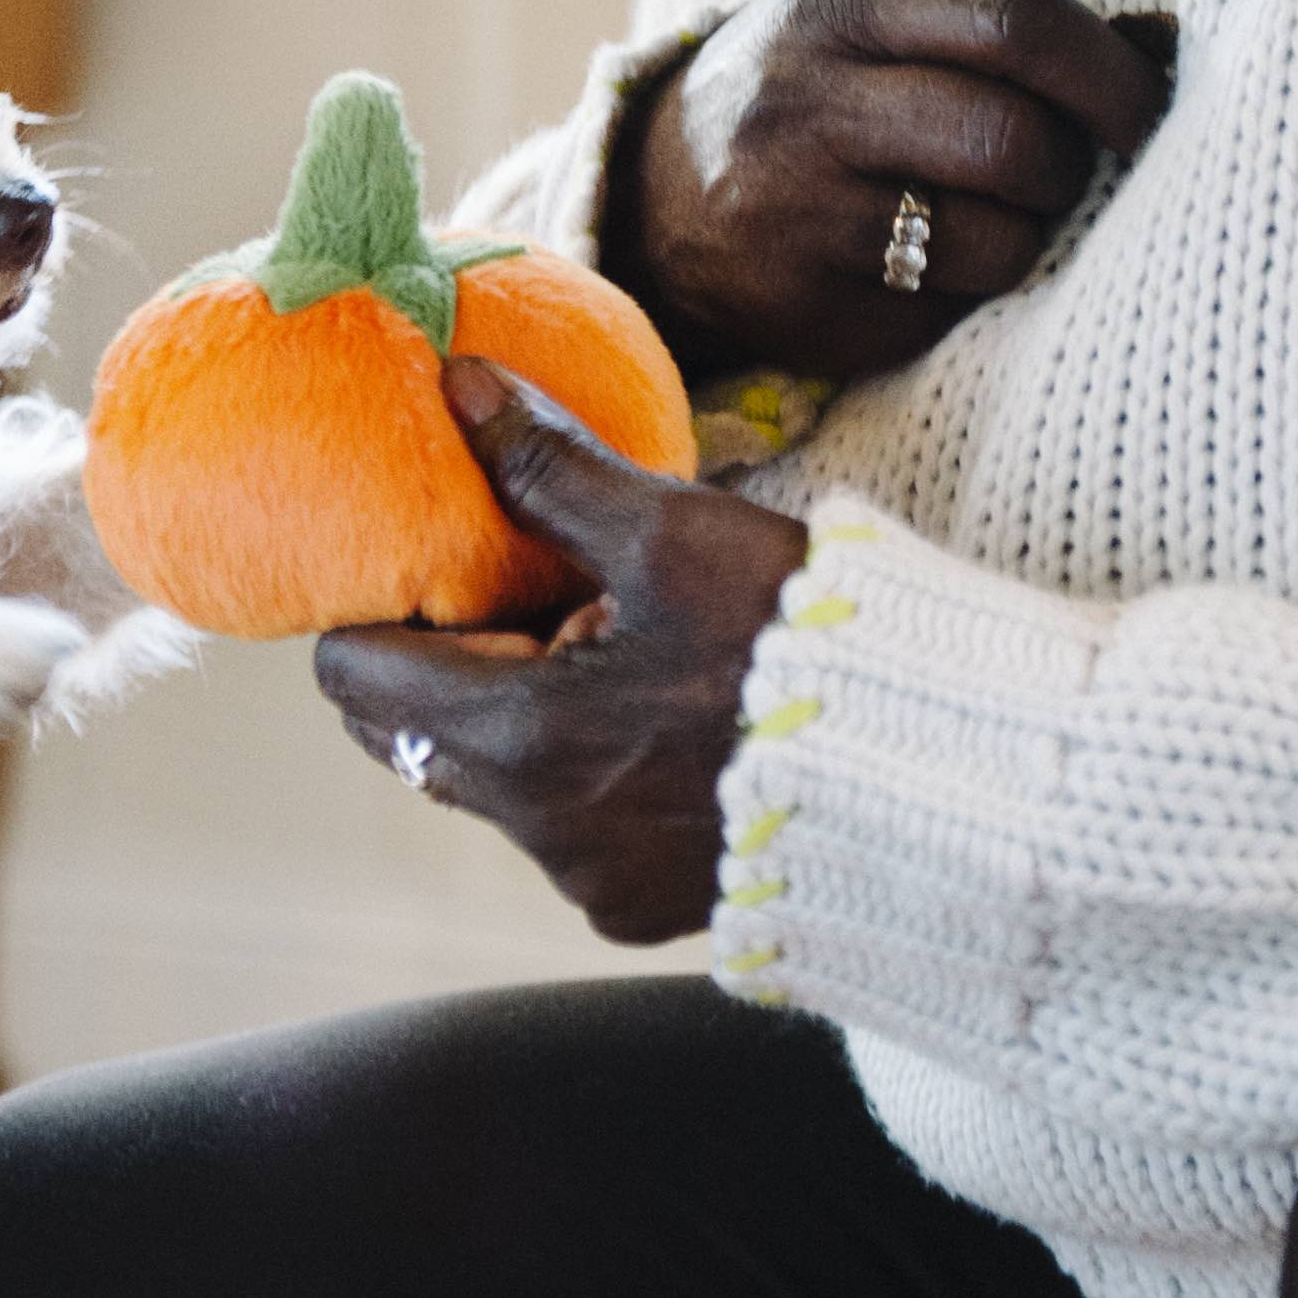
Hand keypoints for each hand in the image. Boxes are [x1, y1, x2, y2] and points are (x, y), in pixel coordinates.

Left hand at [314, 358, 809, 942]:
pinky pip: (570, 833)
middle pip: (411, 737)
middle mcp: (535, 833)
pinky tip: (667, 722)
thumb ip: (547, 466)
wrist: (941, 783)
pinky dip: (587, 775)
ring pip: (492, 787)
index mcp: (517, 739)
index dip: (378, 610)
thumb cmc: (803, 645)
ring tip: (621, 653)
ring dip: (521, 719)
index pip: (355, 679)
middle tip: (528, 598)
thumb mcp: (672, 536)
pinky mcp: (645, 911)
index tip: (436, 566)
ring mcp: (591, 883)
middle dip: (445, 664)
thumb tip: (459, 385)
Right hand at [604, 0, 1173, 384]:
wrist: (650, 201)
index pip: (1008, 16)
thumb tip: (1166, 44)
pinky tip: (920, 266)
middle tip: (1063, 174)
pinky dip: (964, 293)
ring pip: (996, 242)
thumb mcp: (873, 25)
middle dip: (1069, 166)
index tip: (1149, 106)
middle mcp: (804, 107)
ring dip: (1028, 239)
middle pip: (1010, 138)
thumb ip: (996, 29)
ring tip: (990, 219)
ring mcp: (797, 217)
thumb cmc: (810, 95)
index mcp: (837, 9)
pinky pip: (948, 313)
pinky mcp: (808, 311)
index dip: (1105, 67)